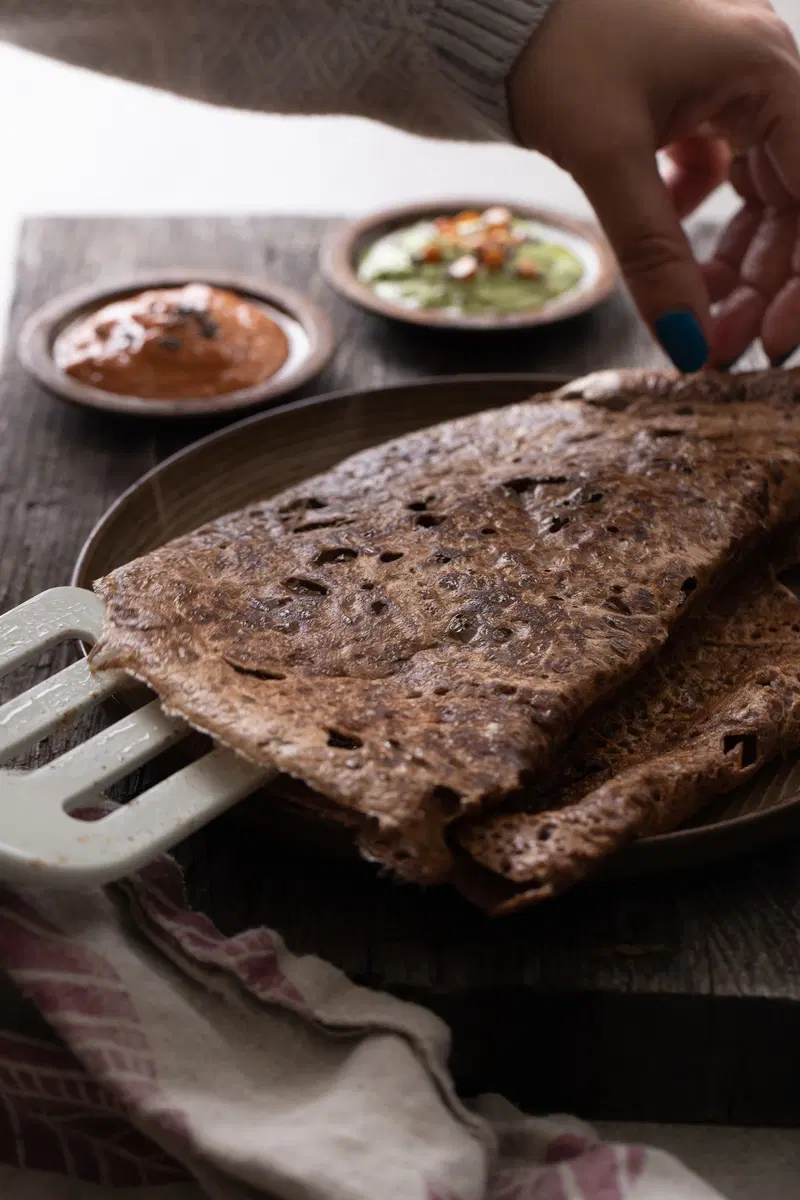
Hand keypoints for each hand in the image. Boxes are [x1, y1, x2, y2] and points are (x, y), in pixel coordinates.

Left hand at [509, 0, 799, 369]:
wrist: (489, 4)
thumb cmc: (553, 46)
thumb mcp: (607, 158)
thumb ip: (653, 254)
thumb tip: (688, 344)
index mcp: (766, 72)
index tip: (772, 339)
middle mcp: (760, 74)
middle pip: (793, 202)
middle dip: (760, 282)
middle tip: (718, 348)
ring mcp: (726, 85)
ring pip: (756, 194)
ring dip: (728, 261)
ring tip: (691, 316)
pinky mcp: (689, 99)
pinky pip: (718, 172)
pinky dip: (692, 218)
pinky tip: (662, 235)